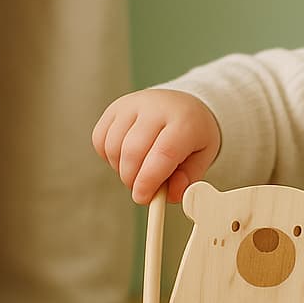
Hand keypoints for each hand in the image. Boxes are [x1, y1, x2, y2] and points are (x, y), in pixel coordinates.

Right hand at [92, 89, 220, 204]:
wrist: (183, 104)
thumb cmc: (193, 132)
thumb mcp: (203, 155)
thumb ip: (189, 178)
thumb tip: (170, 195)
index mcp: (185, 121)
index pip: (164, 154)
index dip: (149, 181)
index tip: (143, 198)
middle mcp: (156, 108)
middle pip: (133, 152)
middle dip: (133, 179)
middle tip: (142, 190)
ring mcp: (132, 105)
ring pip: (113, 147)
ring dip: (121, 169)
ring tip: (139, 170)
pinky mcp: (114, 108)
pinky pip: (100, 140)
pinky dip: (109, 157)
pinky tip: (126, 157)